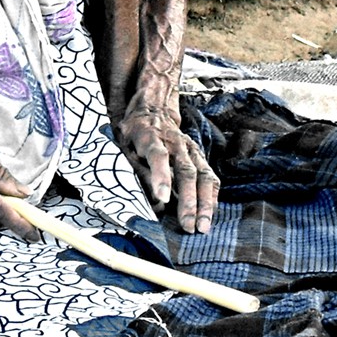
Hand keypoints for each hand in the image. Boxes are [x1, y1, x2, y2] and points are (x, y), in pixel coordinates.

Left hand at [115, 104, 219, 233]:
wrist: (153, 110)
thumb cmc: (135, 133)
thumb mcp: (125, 145)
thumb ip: (137, 169)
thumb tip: (155, 199)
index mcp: (150, 137)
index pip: (158, 156)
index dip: (161, 176)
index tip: (163, 198)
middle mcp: (175, 143)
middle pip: (185, 171)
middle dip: (188, 201)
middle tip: (188, 226)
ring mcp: (190, 149)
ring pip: (202, 175)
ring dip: (204, 203)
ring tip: (203, 226)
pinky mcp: (199, 155)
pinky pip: (210, 177)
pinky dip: (211, 196)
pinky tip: (210, 214)